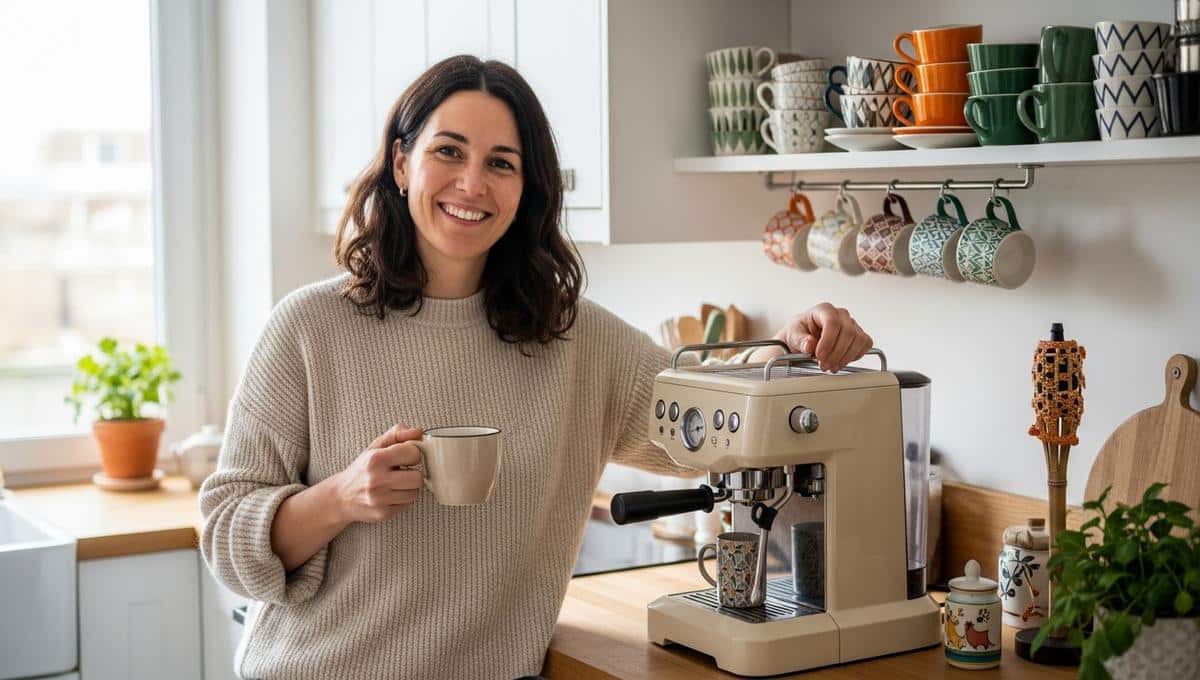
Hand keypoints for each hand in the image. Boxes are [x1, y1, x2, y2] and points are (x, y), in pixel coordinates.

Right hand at [332, 424, 424, 522]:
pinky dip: (403, 499)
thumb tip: (418, 431)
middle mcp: (376, 480)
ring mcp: (379, 499)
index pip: (413, 454)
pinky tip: (392, 494)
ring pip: (415, 492)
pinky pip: (407, 504)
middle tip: (404, 472)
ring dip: (409, 487)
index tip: (405, 456)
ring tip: (397, 483)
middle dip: (414, 473)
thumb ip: (397, 435)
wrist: (341, 497)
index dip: (413, 454)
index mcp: (375, 459)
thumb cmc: (362, 469)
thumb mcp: (375, 447)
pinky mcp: (383, 513)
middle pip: (417, 477)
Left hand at [754, 303, 872, 372]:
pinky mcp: (859, 335)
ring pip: (858, 340)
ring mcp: (851, 324)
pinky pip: (865, 344)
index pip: (832, 322)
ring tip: (831, 366)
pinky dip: (855, 356)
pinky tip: (841, 361)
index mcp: (823, 310)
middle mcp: (840, 315)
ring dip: (845, 357)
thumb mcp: (792, 335)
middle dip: (836, 353)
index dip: (828, 341)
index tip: (819, 355)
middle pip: (848, 332)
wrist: (803, 338)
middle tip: (824, 365)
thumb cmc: (799, 333)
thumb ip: (800, 340)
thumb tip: (810, 344)